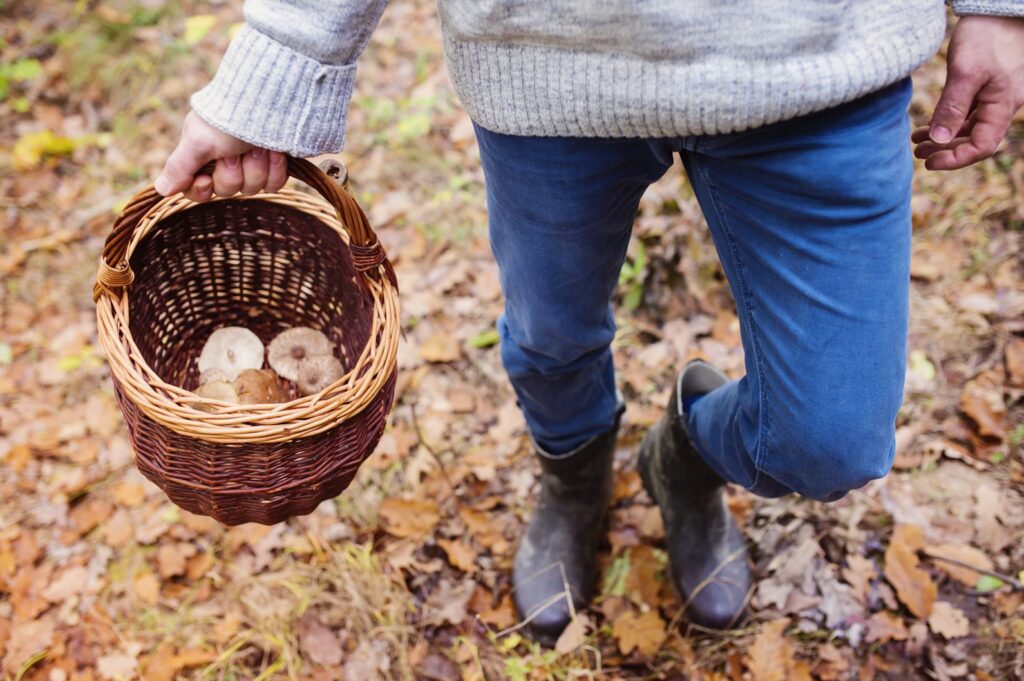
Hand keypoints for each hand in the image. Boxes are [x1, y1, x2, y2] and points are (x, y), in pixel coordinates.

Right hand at [155, 111, 287, 200]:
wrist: (268, 101)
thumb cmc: (227, 117)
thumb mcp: (197, 141)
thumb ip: (179, 166)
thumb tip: (161, 189)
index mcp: (203, 156)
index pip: (197, 191)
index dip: (201, 190)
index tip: (206, 179)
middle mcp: (226, 162)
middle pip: (227, 190)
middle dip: (233, 170)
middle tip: (234, 150)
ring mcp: (252, 164)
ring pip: (253, 188)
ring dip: (255, 165)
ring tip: (257, 145)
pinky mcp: (274, 166)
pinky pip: (274, 184)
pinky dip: (274, 168)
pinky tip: (274, 151)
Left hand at [913, 15, 1023, 170]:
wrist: (998, 9)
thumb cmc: (987, 36)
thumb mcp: (966, 72)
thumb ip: (953, 108)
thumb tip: (939, 140)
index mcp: (1002, 106)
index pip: (981, 147)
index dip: (955, 160)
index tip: (929, 162)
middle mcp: (1001, 105)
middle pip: (975, 140)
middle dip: (946, 150)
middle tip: (918, 153)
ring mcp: (994, 96)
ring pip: (970, 127)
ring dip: (944, 138)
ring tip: (917, 142)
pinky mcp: (986, 86)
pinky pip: (968, 112)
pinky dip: (948, 122)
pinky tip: (927, 126)